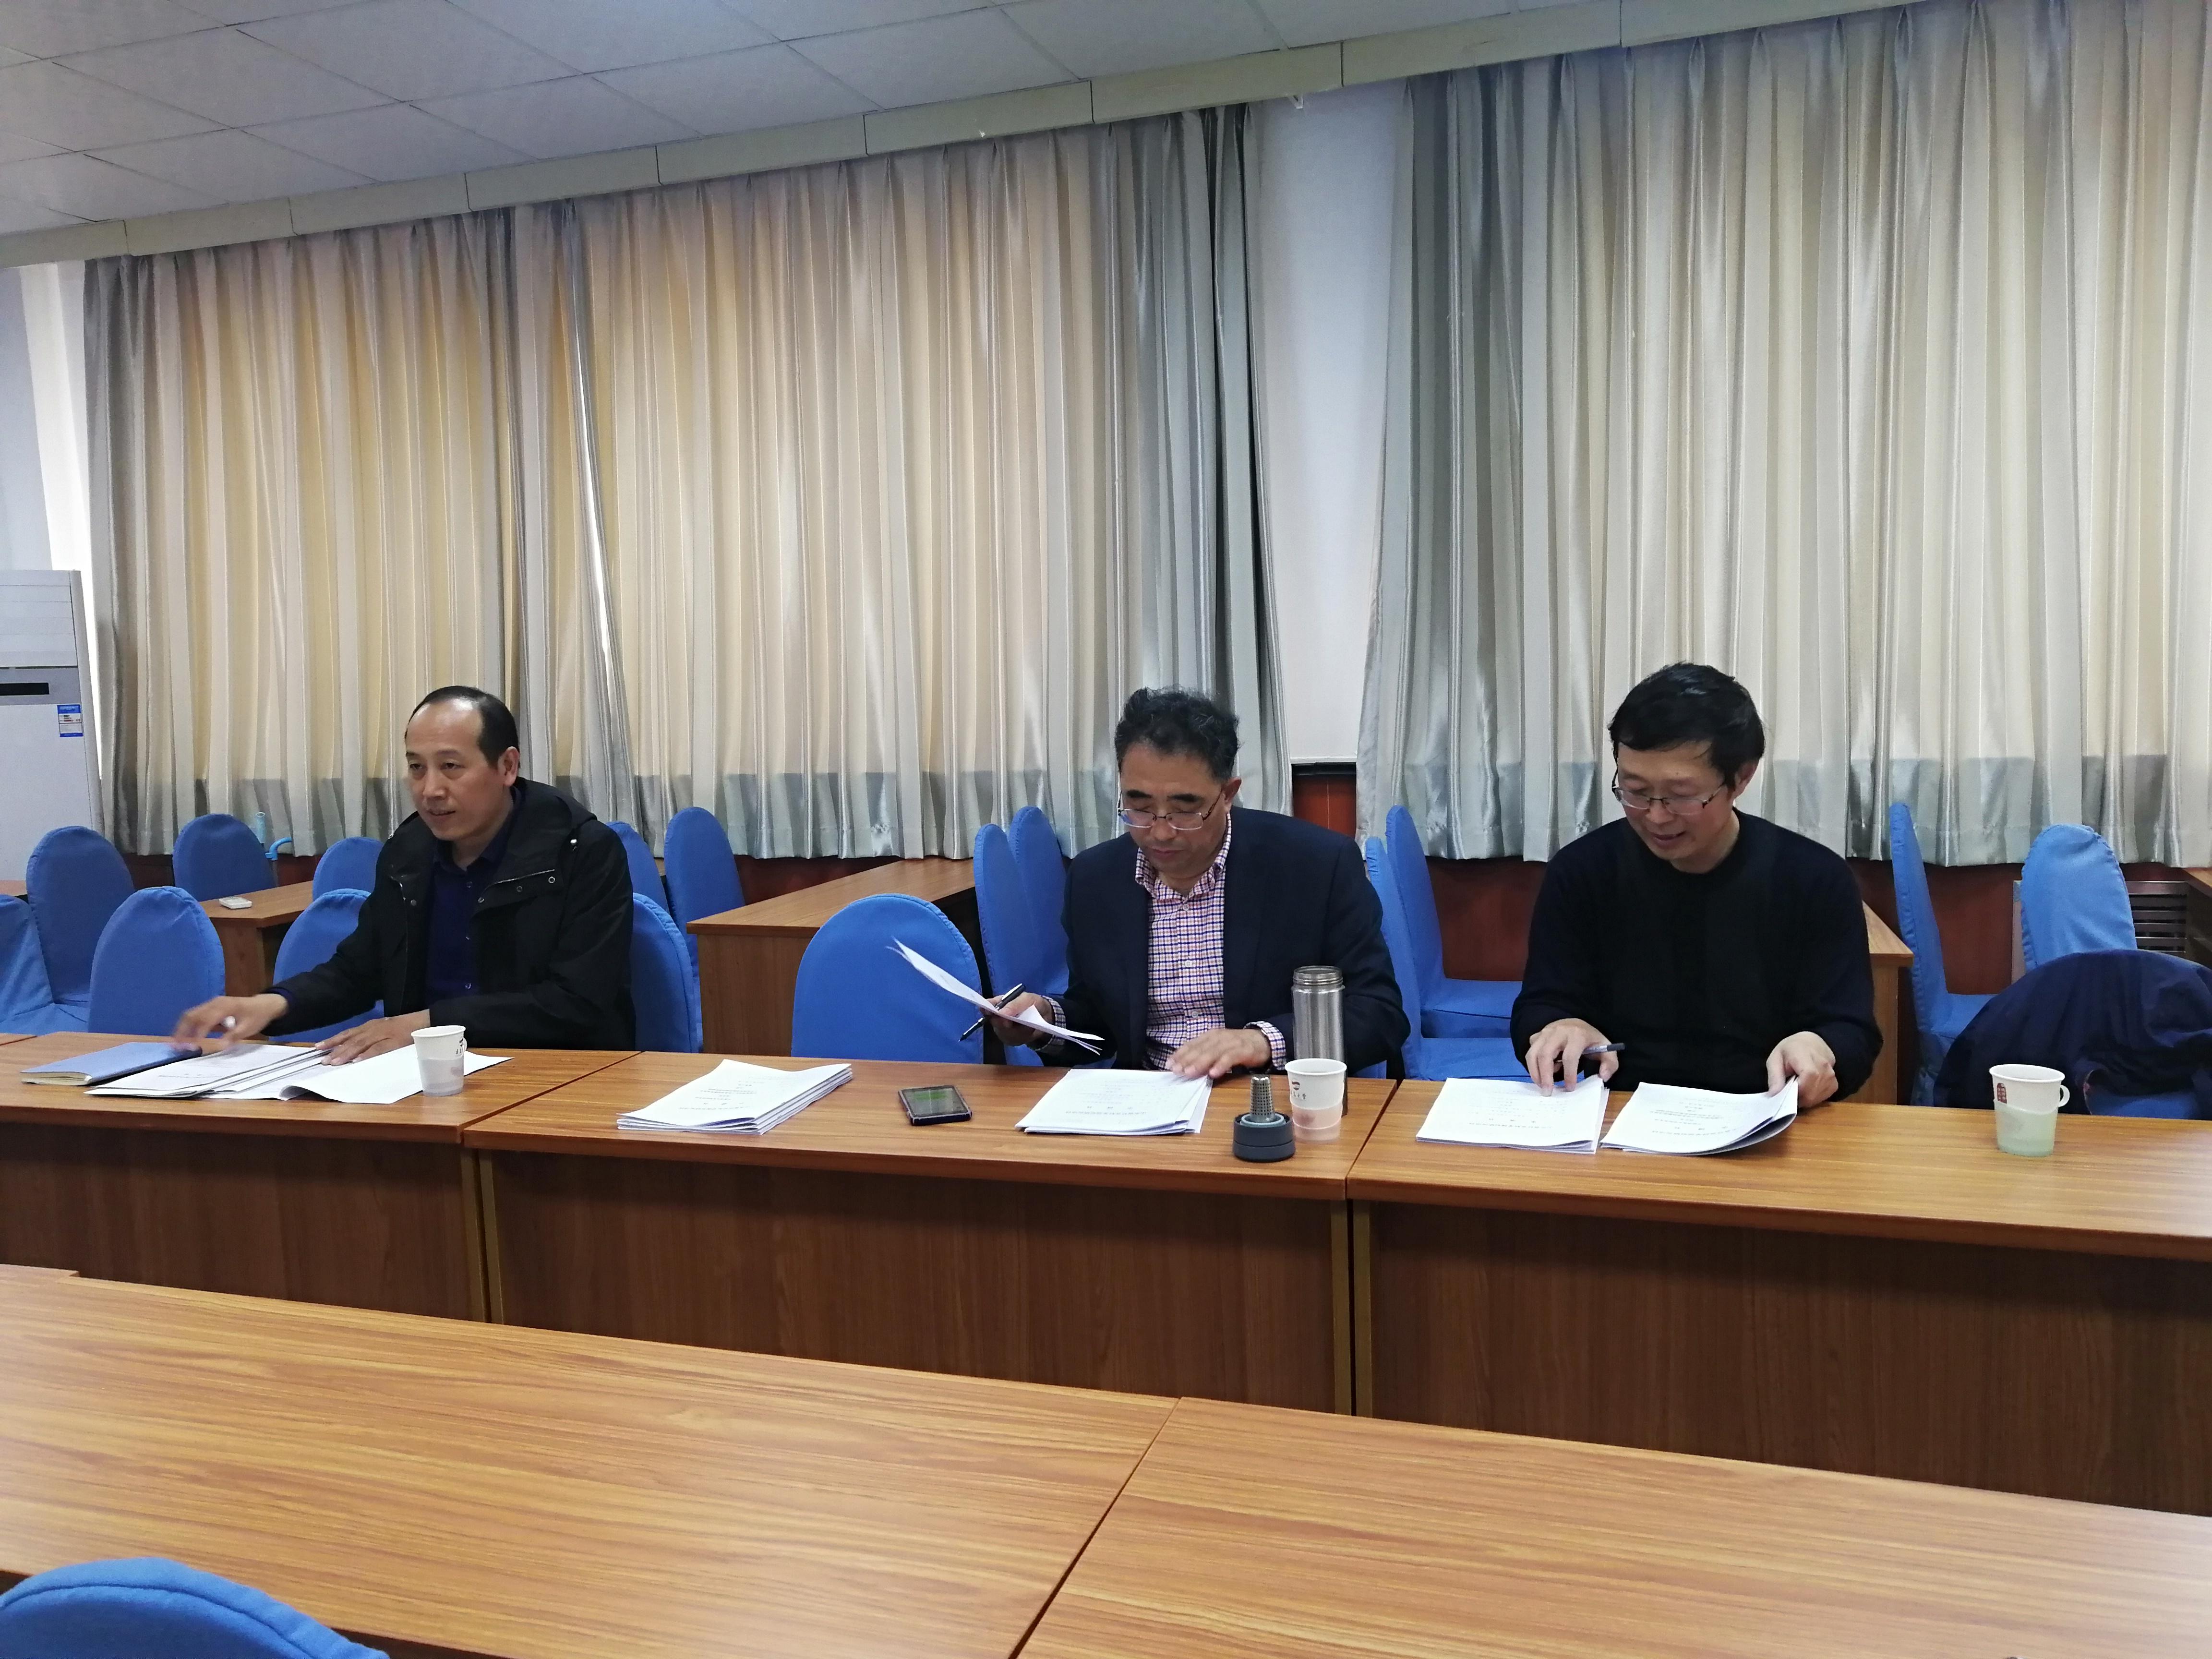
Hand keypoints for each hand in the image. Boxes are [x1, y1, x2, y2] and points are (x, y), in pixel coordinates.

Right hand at [171, 992, 288, 1050]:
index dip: (197, 1033)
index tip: (190, 1047)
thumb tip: (220, 1047)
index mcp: (224, 1007)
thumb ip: (233, 1036)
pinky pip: (196, 1015)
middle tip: (175, 1046)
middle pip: (192, 1015)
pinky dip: (188, 1026)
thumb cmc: (257, 1016)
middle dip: (182, 1030)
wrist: (264, 1005)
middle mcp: (215, 1003)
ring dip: (182, 1028)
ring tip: (176, 1044)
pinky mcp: (211, 1007)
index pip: (206, 1020)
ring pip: (191, 1015)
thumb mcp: (248, 1028)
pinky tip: (185, 1038)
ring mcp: (212, 1004)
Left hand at [316, 1010, 430, 1064]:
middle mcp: (375, 1028)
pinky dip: (367, 1054)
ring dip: (347, 1053)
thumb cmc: (406, 1028)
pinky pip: (379, 1048)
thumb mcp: (385, 1030)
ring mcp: (385, 1034)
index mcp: (372, 1026)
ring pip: (362, 1044)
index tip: (318, 1047)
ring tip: (335, 1062)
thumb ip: (372, 1038)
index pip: (348, 1033)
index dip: (333, 1040)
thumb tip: (355, 1051)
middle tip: (323, 1060)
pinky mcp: (395, 1041)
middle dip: (336, 1049)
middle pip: (352, 1039)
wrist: (427, 1021)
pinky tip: (358, 1061)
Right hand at [986, 992, 1050, 1046]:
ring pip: (1004, 1034)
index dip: (985, 1009)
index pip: (987, 1006)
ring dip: (1017, 1031)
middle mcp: (998, 1016)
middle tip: (1010, 1023)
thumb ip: (1014, 1005)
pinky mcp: (1009, 1039)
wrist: (1045, 1016)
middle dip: (1003, 1024)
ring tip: (1028, 1025)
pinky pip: (1012, 1041)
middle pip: (994, 1023)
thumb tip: (1000, 1014)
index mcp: (1000, 1003)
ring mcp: (1002, 1029)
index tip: (988, 1012)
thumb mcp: (1027, 999)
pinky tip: (1029, 1031)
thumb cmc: (1033, 1003)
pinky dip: (1022, 1037)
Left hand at [1164, 1027, 1270, 1079]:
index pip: (1192, 1044)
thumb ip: (1203, 1055)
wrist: (1262, 1040)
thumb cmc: (1236, 1046)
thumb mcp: (1218, 1048)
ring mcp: (1231, 1043)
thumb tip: (1184, 1066)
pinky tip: (1214, 1073)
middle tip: (1177, 1070)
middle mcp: (1219, 1037)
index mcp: (1210, 1036)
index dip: (1180, 1054)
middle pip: (1200, 1048)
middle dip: (1187, 1060)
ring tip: (1190, 1072)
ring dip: (1201, 1063)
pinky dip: (1221, 1065)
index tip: (1169, 1064)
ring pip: (1213, 1052)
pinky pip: (1231, 1057)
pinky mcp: (1243, 1050)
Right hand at [1524, 1019, 1616, 1092]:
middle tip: (1547, 1092)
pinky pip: (1530, 1051)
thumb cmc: (1590, 1039)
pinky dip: (1533, 1065)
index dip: (1569, 1074)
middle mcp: (1558, 1032)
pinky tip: (1541, 1074)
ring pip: (1532, 1053)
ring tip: (1542, 1086)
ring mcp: (1544, 1033)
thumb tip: (1603, 1076)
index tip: (1570, 1088)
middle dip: (1545, 1075)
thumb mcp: (1606, 1048)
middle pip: (1545, 1054)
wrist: (1576, 1024)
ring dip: (1535, 1072)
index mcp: (1577, 1034)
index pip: (1570, 1056)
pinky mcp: (1536, 1036)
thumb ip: (1610, 1063)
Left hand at [1765, 1031, 1838, 1105]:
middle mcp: (1822, 1063)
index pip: (1809, 1075)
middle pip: (1814, 1089)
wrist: (1809, 1042)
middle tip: (1790, 1094)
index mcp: (1805, 1054)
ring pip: (1820, 1094)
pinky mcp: (1835, 1080)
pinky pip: (1826, 1094)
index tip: (1788, 1092)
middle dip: (1800, 1097)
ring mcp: (1831, 1072)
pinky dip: (1816, 1097)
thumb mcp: (1775, 1059)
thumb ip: (1774, 1077)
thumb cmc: (1790, 1050)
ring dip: (1807, 1098)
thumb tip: (1773, 1095)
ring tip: (1798, 1090)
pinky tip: (1808, 1091)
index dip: (1799, 1088)